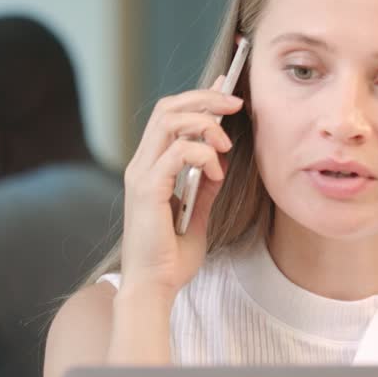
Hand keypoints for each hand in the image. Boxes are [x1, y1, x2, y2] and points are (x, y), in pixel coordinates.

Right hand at [119, 79, 241, 298]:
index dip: (198, 97)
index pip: (170, 115)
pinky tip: (217, 173)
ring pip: (170, 122)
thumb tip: (221, 158)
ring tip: (226, 145)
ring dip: (205, 124)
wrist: (155, 287)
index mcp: (150, 167)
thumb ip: (205, 184)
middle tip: (236, 104)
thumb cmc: (172, 256)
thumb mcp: (197, 213)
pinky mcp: (147, 190)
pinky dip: (203, 155)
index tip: (226, 90)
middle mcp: (141, 165)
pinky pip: (177, 153)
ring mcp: (141, 175)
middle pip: (168, 108)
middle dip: (205, 99)